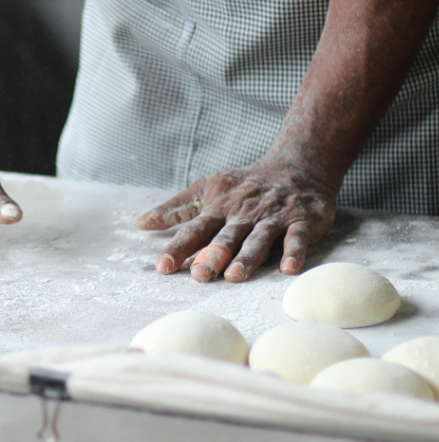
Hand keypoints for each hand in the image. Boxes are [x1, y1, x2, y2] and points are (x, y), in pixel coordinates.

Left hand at [135, 156, 336, 282]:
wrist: (298, 166)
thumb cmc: (244, 184)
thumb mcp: (207, 189)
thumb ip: (176, 208)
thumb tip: (140, 223)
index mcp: (219, 207)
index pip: (195, 229)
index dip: (179, 247)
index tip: (163, 266)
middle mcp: (244, 213)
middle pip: (226, 236)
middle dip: (212, 255)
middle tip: (199, 274)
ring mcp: (273, 217)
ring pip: (258, 238)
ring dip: (247, 256)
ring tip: (235, 275)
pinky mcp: (302, 220)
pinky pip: (297, 237)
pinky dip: (294, 251)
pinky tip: (289, 268)